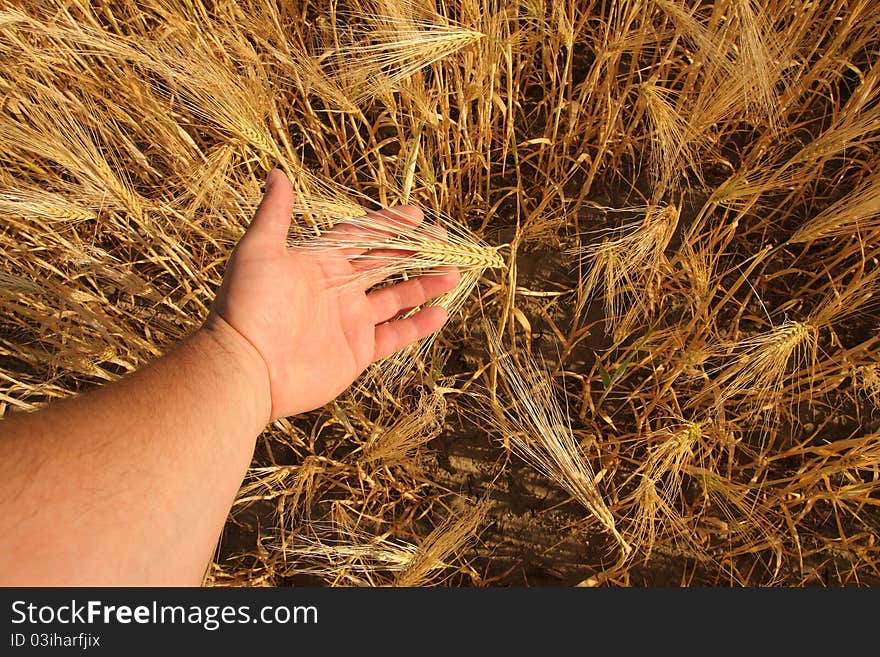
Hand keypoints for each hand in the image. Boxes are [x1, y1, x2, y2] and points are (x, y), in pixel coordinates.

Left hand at [204, 169, 459, 421]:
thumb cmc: (249, 304)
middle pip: (385, 263)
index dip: (388, 224)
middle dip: (414, 251)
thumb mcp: (259, 250)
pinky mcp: (356, 352)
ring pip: (396, 298)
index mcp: (319, 262)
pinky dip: (418, 325)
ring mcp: (349, 321)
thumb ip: (275, 214)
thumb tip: (276, 173)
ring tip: (452, 273)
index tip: (416, 213)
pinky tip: (441, 313)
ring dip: (424, 285)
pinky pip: (394, 336)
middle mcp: (338, 289)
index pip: (361, 236)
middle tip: (444, 239)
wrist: (247, 366)